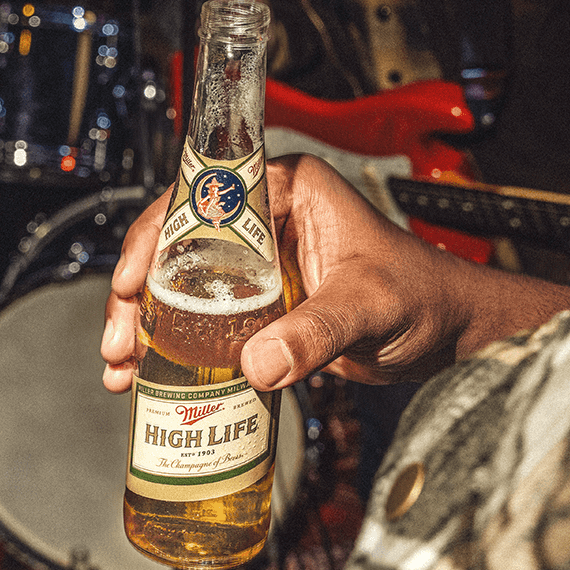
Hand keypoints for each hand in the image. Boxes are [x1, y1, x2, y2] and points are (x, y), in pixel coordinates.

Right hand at [101, 155, 569, 393]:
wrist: (451, 335)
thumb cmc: (425, 297)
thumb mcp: (368, 307)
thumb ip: (317, 333)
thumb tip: (259, 365)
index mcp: (286, 190)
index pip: (201, 197)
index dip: (156, 236)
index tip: (133, 281)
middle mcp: (263, 220)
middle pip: (175, 246)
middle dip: (137, 295)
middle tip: (119, 340)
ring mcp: (257, 265)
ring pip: (178, 286)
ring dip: (144, 327)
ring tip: (122, 368)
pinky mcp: (258, 306)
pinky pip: (200, 321)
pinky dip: (170, 349)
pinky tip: (146, 379)